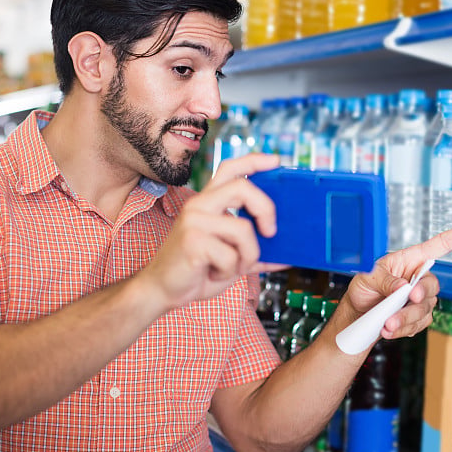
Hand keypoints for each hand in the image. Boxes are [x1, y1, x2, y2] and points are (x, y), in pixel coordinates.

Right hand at [139, 153, 282, 308]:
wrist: (162, 290)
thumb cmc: (197, 271)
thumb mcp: (232, 257)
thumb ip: (256, 251)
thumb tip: (289, 255)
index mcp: (208, 203)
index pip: (230, 169)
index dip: (254, 161)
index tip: (276, 161)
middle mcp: (199, 205)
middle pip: (243, 187)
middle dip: (266, 209)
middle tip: (271, 232)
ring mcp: (194, 221)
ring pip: (244, 229)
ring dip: (247, 256)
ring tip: (231, 266)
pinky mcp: (192, 240)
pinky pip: (231, 255)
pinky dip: (230, 270)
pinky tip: (212, 273)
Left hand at [344, 220, 451, 338]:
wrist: (359, 314)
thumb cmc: (365, 288)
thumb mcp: (368, 277)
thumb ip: (385, 280)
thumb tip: (403, 287)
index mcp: (411, 260)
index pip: (439, 246)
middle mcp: (419, 279)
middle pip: (432, 285)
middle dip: (422, 293)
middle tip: (411, 297)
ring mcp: (421, 300)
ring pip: (424, 310)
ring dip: (405, 318)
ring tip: (387, 324)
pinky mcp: (418, 319)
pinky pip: (417, 326)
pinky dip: (402, 329)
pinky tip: (388, 330)